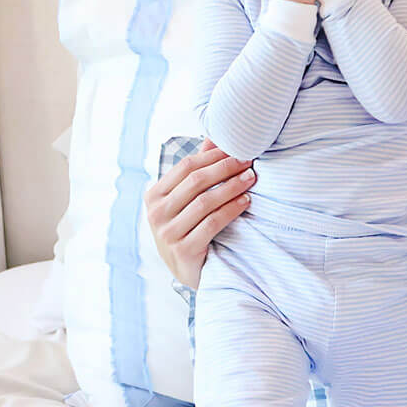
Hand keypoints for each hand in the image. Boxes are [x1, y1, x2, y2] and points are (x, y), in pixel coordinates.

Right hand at [144, 139, 253, 289]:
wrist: (188, 270)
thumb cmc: (188, 227)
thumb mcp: (185, 200)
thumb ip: (196, 170)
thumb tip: (213, 137)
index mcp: (154, 195)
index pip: (185, 166)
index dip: (213, 156)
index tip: (238, 149)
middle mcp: (156, 213)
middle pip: (196, 181)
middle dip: (226, 168)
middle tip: (249, 162)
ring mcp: (167, 233)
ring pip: (205, 202)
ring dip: (232, 187)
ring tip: (252, 179)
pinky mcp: (183, 250)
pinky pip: (212, 223)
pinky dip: (232, 209)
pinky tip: (246, 201)